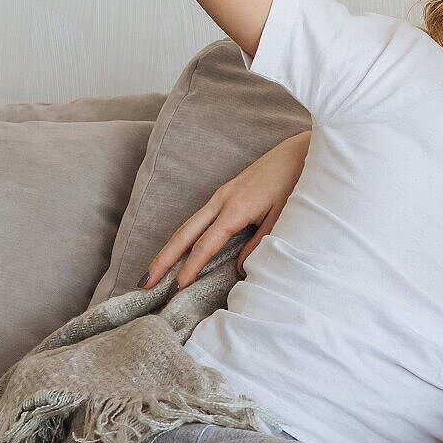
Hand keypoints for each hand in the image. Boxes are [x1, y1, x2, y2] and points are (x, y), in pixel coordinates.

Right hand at [140, 129, 308, 289]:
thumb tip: (240, 269)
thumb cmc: (294, 184)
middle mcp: (220, 201)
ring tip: (154, 271)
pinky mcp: (224, 194)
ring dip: (169, 249)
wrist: (299, 152)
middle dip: (162, 260)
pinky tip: (180, 250)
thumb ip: (260, 244)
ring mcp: (220, 196)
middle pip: (183, 234)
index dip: (189, 269)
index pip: (204, 246)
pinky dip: (184, 237)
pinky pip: (198, 219)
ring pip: (187, 225)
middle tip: (144, 284)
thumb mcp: (281, 219)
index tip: (175, 289)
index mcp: (235, 210)